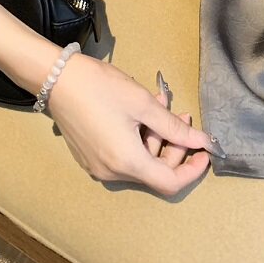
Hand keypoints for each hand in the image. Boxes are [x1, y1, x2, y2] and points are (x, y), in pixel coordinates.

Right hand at [46, 54, 213, 195]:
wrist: (58, 79)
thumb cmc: (102, 88)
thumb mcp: (144, 104)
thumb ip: (174, 127)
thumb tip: (201, 141)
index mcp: (127, 162)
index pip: (170, 183)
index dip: (192, 170)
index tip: (205, 151)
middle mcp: (112, 172)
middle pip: (155, 170)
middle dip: (174, 144)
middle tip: (181, 114)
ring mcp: (98, 166)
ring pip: (140, 160)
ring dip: (156, 136)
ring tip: (159, 104)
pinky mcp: (90, 157)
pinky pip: (123, 155)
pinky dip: (139, 138)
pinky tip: (140, 112)